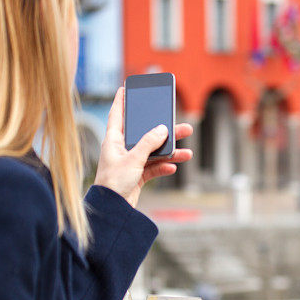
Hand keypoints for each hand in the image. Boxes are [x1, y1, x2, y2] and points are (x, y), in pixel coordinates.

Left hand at [93, 87, 193, 206]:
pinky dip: (163, 168)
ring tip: (187, 153)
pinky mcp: (136, 176)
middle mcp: (121, 149)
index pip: (117, 115)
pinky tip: (173, 167)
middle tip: (180, 124)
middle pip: (144, 134)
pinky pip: (153, 168)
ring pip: (153, 152)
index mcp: (113, 140)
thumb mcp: (133, 159)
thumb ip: (148, 143)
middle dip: (163, 131)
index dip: (121, 101)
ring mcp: (130, 163)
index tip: (125, 89)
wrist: (112, 210)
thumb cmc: (114, 183)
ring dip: (169, 153)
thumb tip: (162, 129)